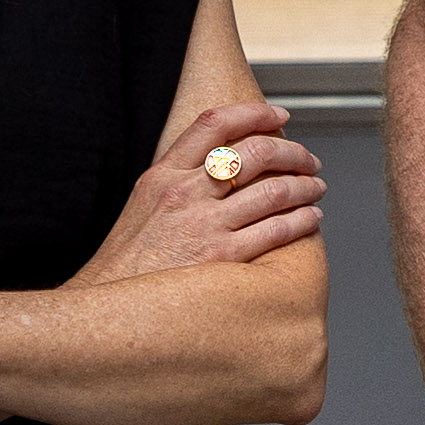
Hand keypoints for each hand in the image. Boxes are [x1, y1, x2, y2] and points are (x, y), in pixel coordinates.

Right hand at [80, 100, 325, 285]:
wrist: (109, 311)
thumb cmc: (128, 264)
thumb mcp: (143, 206)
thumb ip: (178, 180)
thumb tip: (220, 164)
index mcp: (162, 175)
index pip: (214, 123)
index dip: (254, 113)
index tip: (278, 115)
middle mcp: (184, 193)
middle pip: (253, 152)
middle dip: (292, 151)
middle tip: (308, 160)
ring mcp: (204, 225)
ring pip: (273, 190)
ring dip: (305, 186)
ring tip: (316, 189)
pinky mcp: (222, 259)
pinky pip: (276, 230)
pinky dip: (301, 220)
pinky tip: (310, 219)